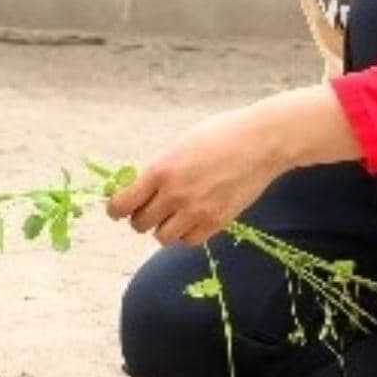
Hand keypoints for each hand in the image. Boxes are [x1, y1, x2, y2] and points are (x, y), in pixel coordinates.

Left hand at [105, 107, 289, 245]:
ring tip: (172, 214)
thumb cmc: (219, 134)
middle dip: (140, 217)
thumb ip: (159, 169)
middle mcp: (174, 195)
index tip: (117, 208)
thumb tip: (139, 187)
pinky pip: (189, 241)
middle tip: (149, 207)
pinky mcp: (217, 222)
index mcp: (160, 170)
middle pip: (140, 224)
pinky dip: (185, 234)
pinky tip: (191, 219)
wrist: (260, 142)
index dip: (115, 209)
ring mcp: (196, 211)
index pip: (123, 204)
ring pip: (162, 237)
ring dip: (162, 228)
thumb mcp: (179, 145)